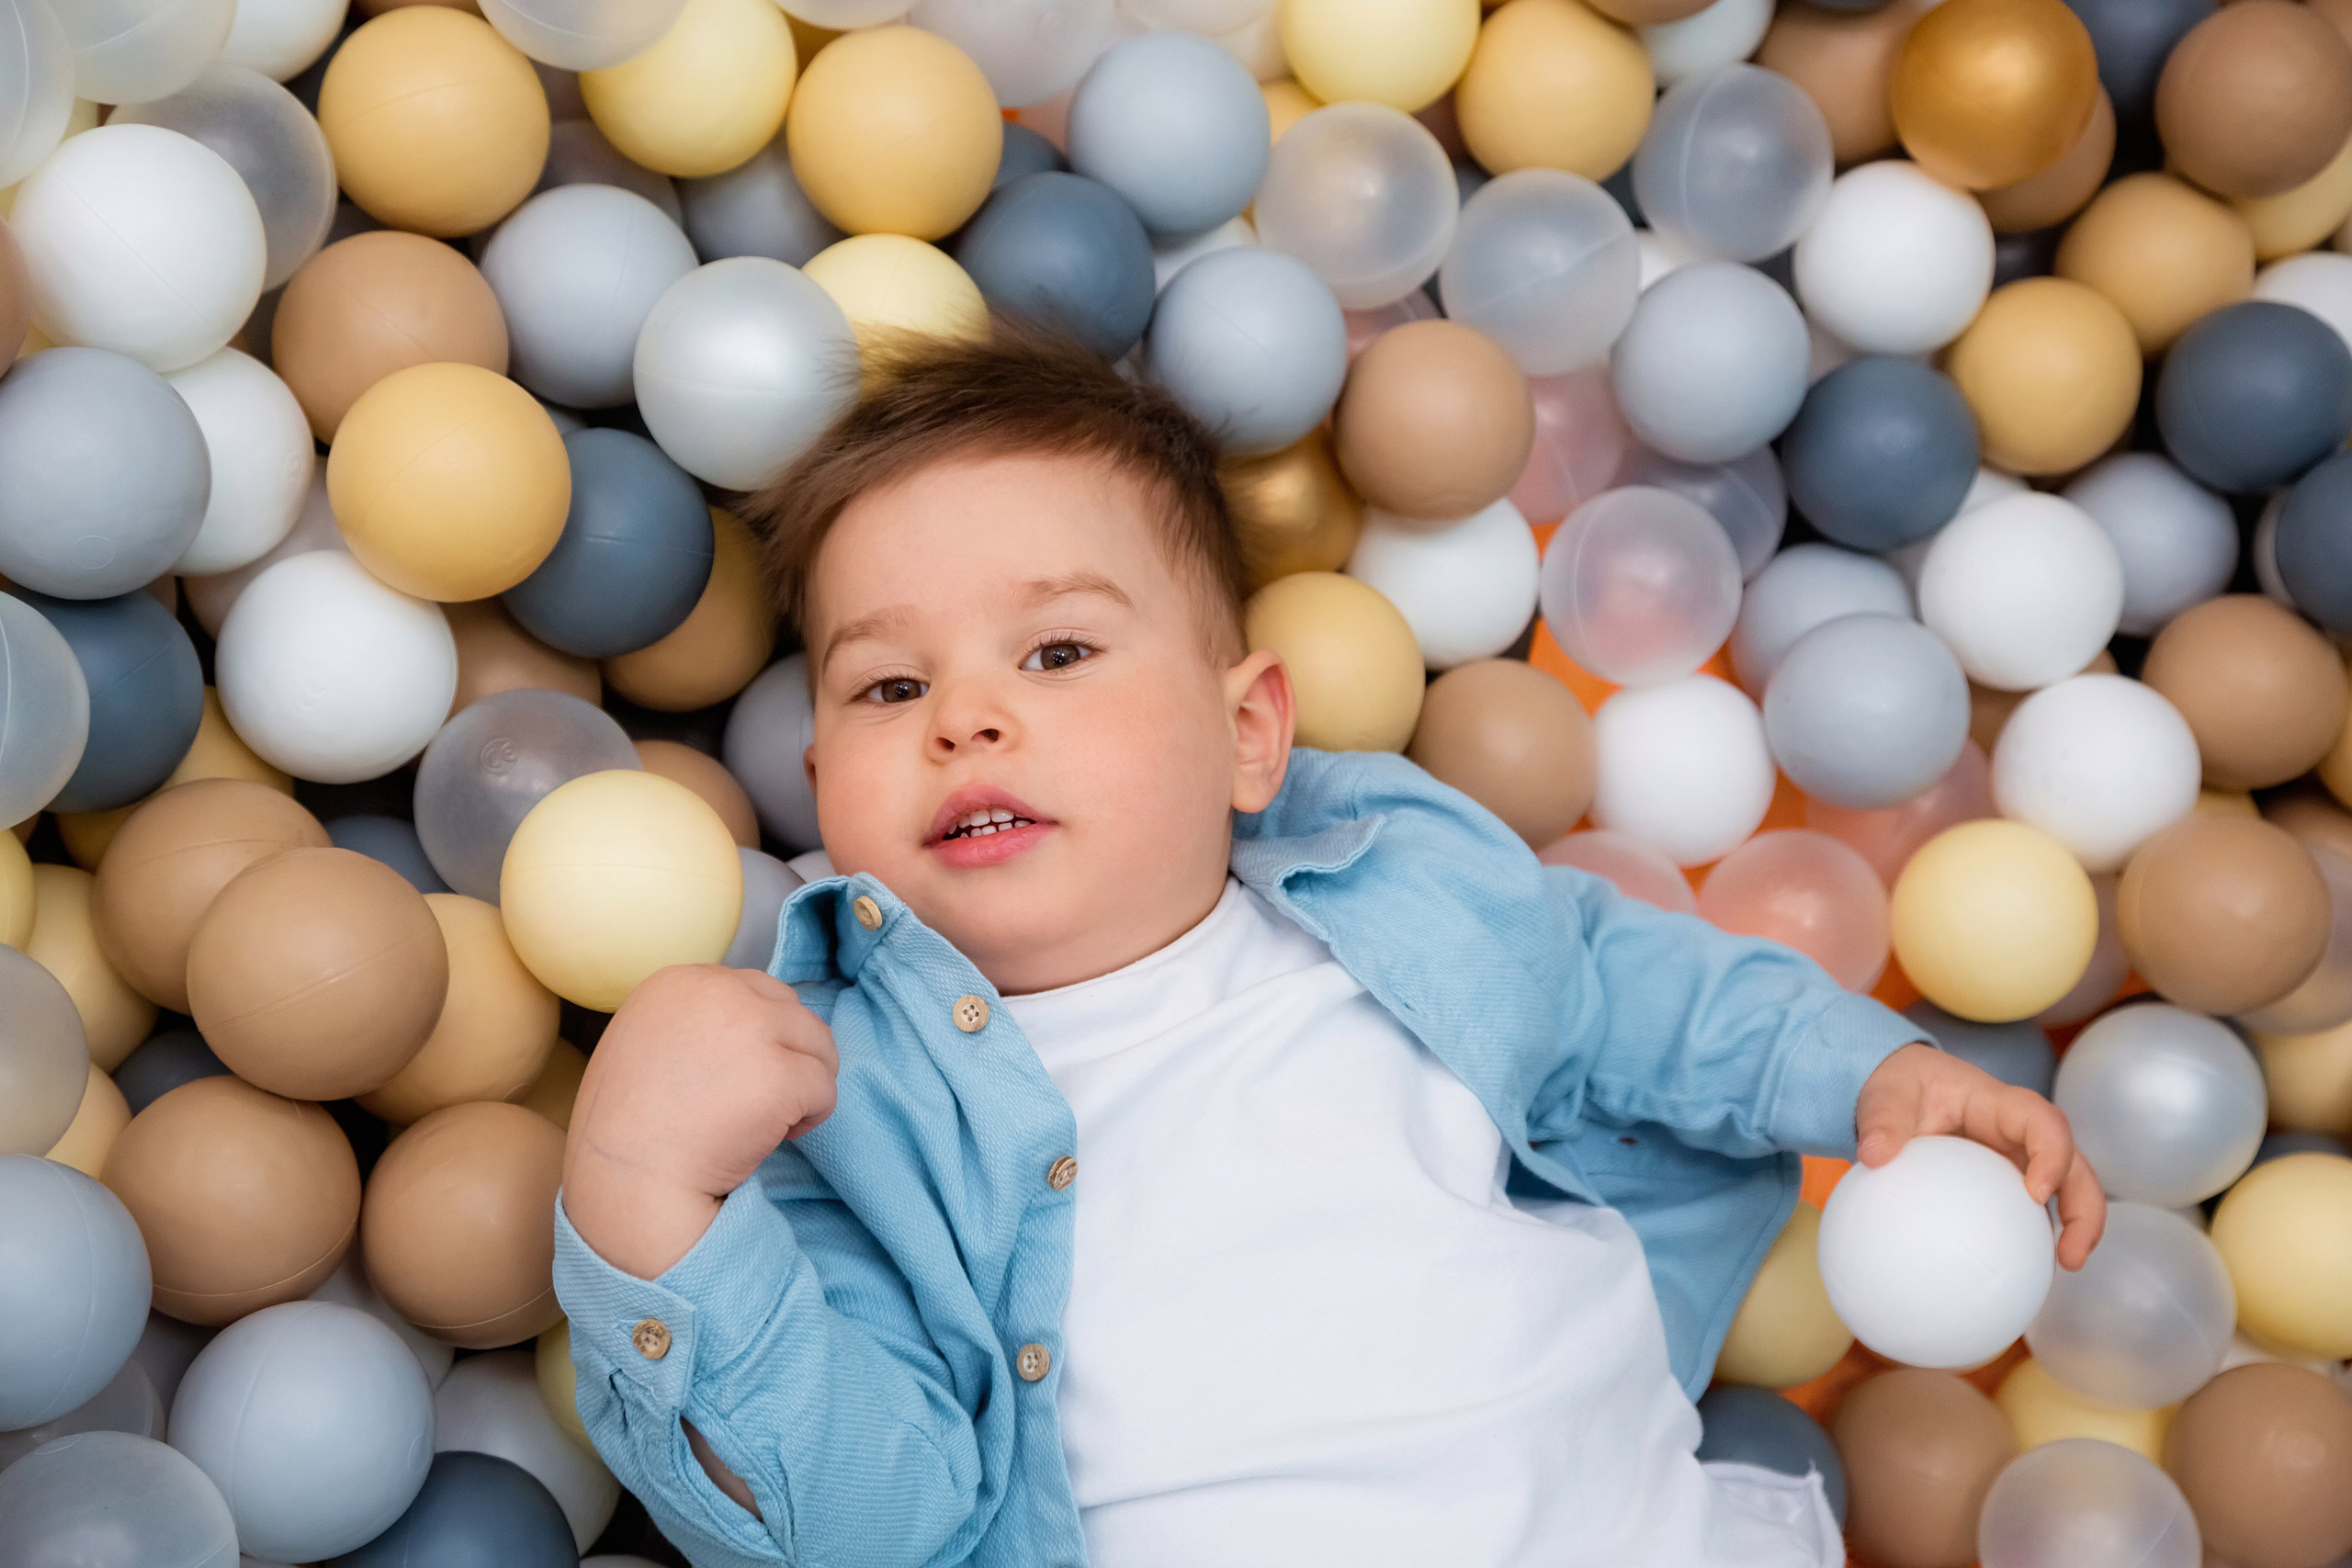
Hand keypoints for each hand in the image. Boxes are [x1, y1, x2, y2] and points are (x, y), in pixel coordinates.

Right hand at [563, 964, 839, 1279]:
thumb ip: (696, 1023)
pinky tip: (771, 1139)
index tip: (736, 1079)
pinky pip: (825, 1088)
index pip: (756, 991)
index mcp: (679, 981)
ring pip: (818, 1044)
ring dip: (802, 1084)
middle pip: (793, 1012)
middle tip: (755, 1103)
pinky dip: (810, 1118)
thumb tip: (757, 1030)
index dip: (760, 1039)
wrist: (626, 1184)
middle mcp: (718, 991)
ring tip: (763, 1121)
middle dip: (788, 1057)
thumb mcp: (644, 1045)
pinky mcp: (779, 1073)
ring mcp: (752, 1029)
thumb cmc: (629, 1131)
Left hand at [1855, 1042, 2105, 1270]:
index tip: (2036, 1192)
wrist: (1899, 1094)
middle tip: (2071, 1255)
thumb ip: (1881, 1121)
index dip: (2052, 1154)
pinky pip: (2028, 1212)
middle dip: (2085, 1208)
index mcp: (1999, 1104)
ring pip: (2066, 1191)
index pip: (2042, 1121)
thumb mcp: (1884, 1096)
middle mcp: (2020, 1134)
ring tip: (2065, 1268)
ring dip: (2075, 1229)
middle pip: (2075, 1164)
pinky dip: (2033, 1242)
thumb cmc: (1899, 1089)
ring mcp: (2019, 1161)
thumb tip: (1874, 1156)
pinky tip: (2017, 1276)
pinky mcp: (2007, 1185)